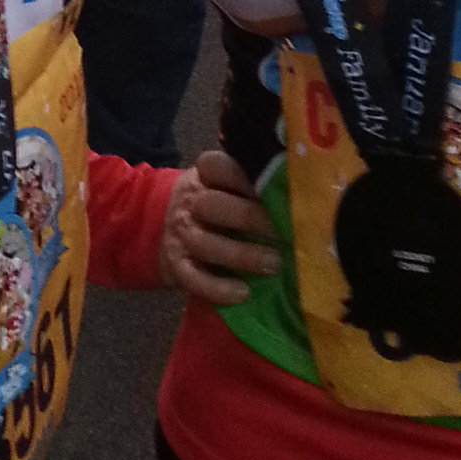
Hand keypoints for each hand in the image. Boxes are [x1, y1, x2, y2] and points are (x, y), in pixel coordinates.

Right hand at [158, 148, 282, 306]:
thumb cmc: (213, 206)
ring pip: (206, 243)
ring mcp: (181, 235)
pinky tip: (244, 293)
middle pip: (214, 205)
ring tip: (274, 264)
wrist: (161, 229)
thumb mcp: (222, 184)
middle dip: (250, 218)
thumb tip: (299, 185)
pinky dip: (218, 288)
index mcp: (204, 177)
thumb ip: (250, 182)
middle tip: (283, 233)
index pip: (218, 167)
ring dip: (242, 255)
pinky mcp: (177, 266)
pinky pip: (194, 279)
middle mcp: (190, 202)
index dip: (246, 177)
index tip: (276, 188)